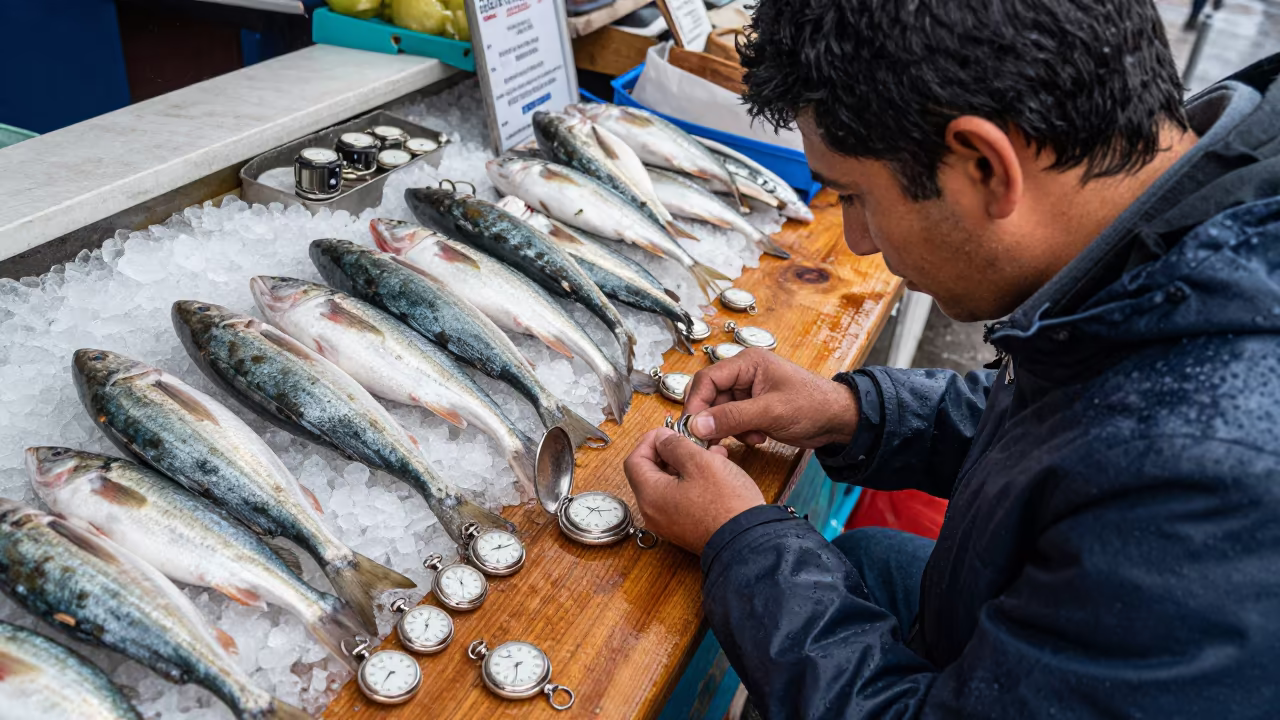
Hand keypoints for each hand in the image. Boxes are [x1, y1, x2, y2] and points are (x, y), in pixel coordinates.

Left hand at [623, 427, 763, 554]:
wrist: (748, 542)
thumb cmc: (726, 504)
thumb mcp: (700, 462)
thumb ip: (675, 445)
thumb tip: (662, 439)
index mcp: (650, 496)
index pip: (635, 460)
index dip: (650, 441)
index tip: (669, 431)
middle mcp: (653, 513)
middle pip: (650, 473)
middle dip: (671, 452)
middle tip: (692, 441)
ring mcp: (668, 524)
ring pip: (668, 485)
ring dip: (686, 466)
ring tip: (712, 455)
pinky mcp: (684, 529)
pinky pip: (679, 499)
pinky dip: (691, 482)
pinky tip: (715, 473)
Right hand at [683, 348, 858, 447]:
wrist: (838, 420)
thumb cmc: (813, 405)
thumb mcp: (770, 412)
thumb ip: (732, 417)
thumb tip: (697, 424)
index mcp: (748, 363)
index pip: (707, 379)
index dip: (696, 403)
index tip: (691, 427)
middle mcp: (744, 374)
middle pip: (710, 396)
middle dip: (713, 419)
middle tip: (711, 439)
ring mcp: (749, 391)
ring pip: (720, 411)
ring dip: (730, 428)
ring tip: (750, 436)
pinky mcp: (753, 408)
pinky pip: (733, 421)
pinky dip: (740, 433)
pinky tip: (758, 437)